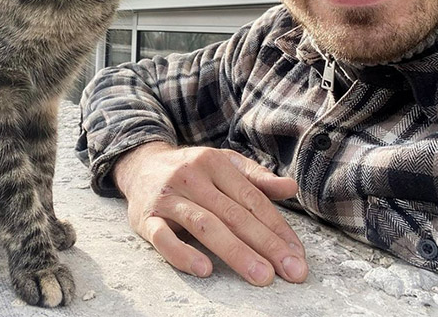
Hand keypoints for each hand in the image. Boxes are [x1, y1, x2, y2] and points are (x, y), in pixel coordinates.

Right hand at [113, 142, 307, 285]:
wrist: (140, 165)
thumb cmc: (191, 170)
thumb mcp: (223, 164)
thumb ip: (256, 178)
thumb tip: (292, 188)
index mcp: (213, 161)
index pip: (251, 198)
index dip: (277, 227)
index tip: (297, 255)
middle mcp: (190, 176)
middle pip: (232, 213)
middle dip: (265, 244)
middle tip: (292, 272)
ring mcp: (167, 198)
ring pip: (204, 225)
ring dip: (235, 252)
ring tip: (262, 276)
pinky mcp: (146, 217)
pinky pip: (163, 238)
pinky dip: (182, 254)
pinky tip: (204, 269)